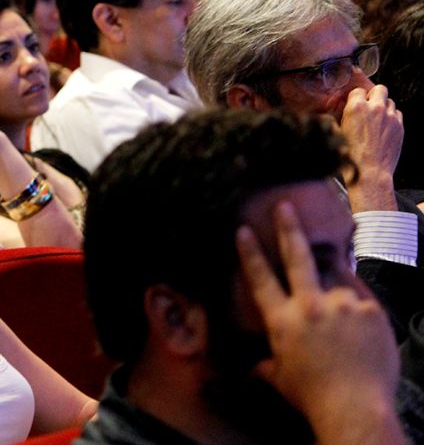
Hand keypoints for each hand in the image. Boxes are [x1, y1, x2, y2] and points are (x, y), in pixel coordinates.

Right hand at [237, 202, 399, 436]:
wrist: (355, 408)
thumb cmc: (313, 397)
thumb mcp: (281, 380)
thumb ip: (266, 367)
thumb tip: (252, 368)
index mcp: (282, 320)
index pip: (261, 279)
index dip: (250, 252)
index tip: (243, 229)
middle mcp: (309, 305)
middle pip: (297, 257)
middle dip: (289, 228)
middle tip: (285, 205)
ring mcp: (342, 304)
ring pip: (337, 280)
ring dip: (336, 284)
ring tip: (340, 298)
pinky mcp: (370, 309)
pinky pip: (363, 298)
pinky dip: (360, 306)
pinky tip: (361, 323)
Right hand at [339, 85, 401, 210]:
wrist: (369, 172)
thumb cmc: (351, 156)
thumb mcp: (336, 134)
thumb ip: (337, 120)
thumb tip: (331, 116)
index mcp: (356, 108)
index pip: (358, 91)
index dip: (356, 98)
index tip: (355, 104)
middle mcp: (375, 108)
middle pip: (380, 89)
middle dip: (374, 95)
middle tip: (369, 105)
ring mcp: (390, 117)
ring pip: (390, 102)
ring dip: (384, 107)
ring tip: (377, 119)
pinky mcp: (400, 126)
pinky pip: (398, 114)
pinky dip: (392, 117)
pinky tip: (384, 128)